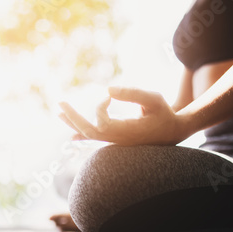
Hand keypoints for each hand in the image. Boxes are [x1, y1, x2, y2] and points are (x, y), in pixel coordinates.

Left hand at [59, 87, 187, 145]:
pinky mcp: (116, 140)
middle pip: (89, 132)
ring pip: (89, 136)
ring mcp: (116, 142)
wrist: (173, 132)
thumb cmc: (164, 113)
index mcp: (127, 132)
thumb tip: (107, 89)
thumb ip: (132, 93)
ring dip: (73, 123)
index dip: (100, 106)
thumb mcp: (153, 99)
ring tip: (59, 112)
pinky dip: (82, 134)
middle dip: (73, 117)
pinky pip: (95, 139)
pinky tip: (71, 135)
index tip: (109, 94)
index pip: (102, 122)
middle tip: (59, 102)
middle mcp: (118, 139)